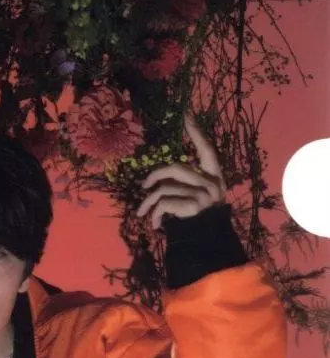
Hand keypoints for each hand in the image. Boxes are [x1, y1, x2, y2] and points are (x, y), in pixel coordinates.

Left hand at [136, 112, 226, 230]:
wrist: (208, 242)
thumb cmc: (199, 220)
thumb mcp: (196, 198)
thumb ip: (185, 186)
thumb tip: (158, 184)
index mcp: (215, 176)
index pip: (207, 149)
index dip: (197, 133)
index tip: (187, 114)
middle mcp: (211, 182)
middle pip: (176, 168)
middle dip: (155, 175)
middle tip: (143, 186)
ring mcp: (204, 194)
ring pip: (165, 188)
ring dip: (148, 202)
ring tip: (142, 212)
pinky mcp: (194, 206)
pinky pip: (165, 203)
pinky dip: (155, 214)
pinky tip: (155, 223)